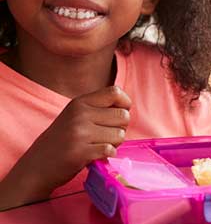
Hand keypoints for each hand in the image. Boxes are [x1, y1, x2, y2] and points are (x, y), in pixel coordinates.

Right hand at [0, 86, 130, 209]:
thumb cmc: (62, 140)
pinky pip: (110, 150)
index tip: (120, 115)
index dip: (125, 104)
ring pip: (120, 135)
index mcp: (80, 102)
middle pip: (123, 116)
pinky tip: (97, 155)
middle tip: (107, 136)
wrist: (36, 166)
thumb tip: (126, 106)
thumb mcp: (75, 115)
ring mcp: (80, 132)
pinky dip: (108, 155)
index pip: (115, 92)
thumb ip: (97, 108)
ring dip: (115, 144)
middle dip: (121, 128)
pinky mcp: (80, 152)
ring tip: (99, 146)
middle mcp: (81, 114)